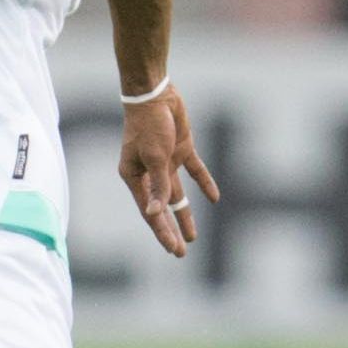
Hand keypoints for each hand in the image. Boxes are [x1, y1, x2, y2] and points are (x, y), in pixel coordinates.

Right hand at [119, 84, 219, 257]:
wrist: (155, 95)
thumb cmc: (149, 126)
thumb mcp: (156, 157)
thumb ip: (158, 185)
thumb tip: (155, 212)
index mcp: (134, 176)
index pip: (149, 210)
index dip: (162, 231)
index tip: (173, 250)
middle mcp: (148, 172)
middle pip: (161, 207)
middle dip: (171, 229)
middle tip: (179, 253)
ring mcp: (165, 162)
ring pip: (176, 195)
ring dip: (185, 214)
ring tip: (193, 237)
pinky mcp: (180, 150)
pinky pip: (194, 172)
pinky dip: (204, 184)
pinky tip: (214, 199)